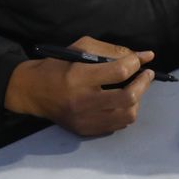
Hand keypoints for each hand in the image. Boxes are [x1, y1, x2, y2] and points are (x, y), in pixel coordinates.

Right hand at [3, 36, 155, 135]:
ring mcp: (85, 119)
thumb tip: (145, 56)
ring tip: (133, 90)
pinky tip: (120, 103)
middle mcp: (83, 101)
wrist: (32, 91)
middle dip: (143, 84)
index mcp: (79, 77)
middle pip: (128, 97)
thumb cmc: (58, 65)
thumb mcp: (81, 48)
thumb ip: (113, 51)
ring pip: (127, 115)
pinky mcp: (85, 130)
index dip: (135, 64)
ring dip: (136, 100)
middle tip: (146, 75)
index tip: (139, 60)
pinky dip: (124, 113)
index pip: (119, 72)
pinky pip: (117, 126)